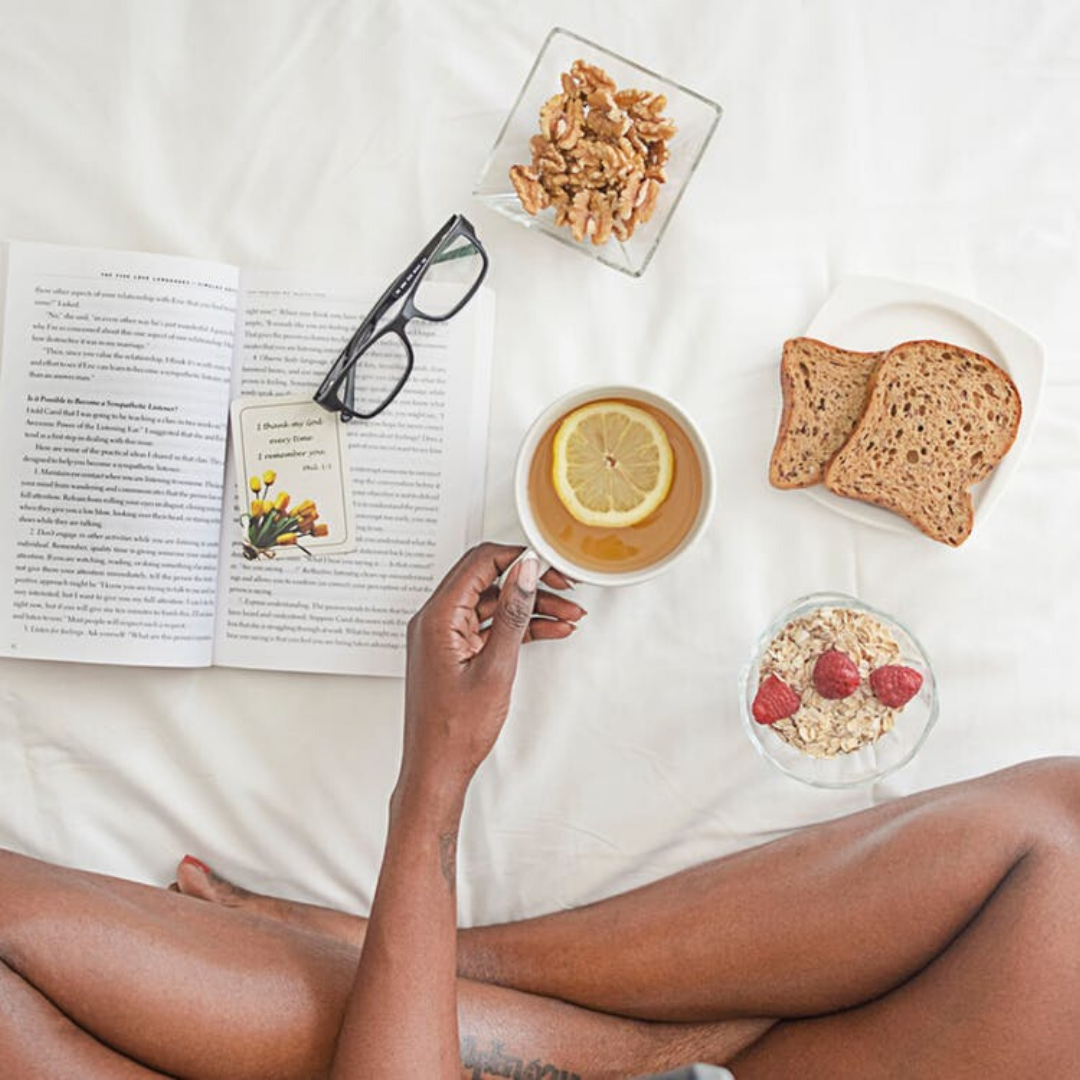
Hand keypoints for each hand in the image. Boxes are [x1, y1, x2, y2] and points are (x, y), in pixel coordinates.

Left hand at [398, 543, 584, 804]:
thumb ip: (512, 614)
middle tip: (565, 588)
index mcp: (438, 617)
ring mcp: (444, 635)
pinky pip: (489, 626)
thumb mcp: (495, 667)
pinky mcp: (455, 651)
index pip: (480, 562)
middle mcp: (436, 620)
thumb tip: (524, 572)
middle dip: (530, 582)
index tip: (549, 564)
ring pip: (493, 603)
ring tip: (569, 614)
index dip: (518, 558)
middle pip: (488, 579)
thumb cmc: (455, 730)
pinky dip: (518, 627)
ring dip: (530, 606)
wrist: (438, 768)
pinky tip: (550, 629)